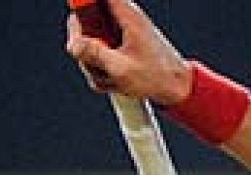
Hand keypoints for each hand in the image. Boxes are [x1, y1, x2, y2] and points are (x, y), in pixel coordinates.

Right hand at [64, 0, 193, 106]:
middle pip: (82, 22)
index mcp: (125, 12)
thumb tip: (74, 45)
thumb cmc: (157, 76)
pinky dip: (102, 74)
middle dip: (83, 46)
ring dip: (95, 67)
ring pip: (87, 44)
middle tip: (94, 62)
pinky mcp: (115, 49)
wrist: (177, 89)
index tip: (79, 18)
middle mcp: (118, 19)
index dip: (82, 3)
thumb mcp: (122, 68)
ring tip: (115, 78)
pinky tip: (117, 82)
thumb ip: (94, 55)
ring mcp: (115, 35)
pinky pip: (95, 59)